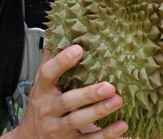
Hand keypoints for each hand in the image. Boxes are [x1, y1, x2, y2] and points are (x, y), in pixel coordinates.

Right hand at [11, 45, 128, 137]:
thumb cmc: (41, 107)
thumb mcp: (41, 84)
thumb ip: (51, 61)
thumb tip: (59, 33)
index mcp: (41, 91)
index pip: (47, 73)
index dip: (62, 61)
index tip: (79, 49)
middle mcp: (47, 110)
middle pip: (66, 101)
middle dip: (88, 94)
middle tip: (109, 85)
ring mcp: (57, 129)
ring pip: (77, 121)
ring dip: (99, 111)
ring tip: (118, 100)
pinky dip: (106, 134)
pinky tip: (121, 124)